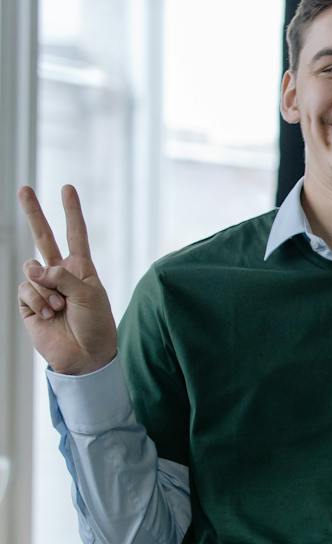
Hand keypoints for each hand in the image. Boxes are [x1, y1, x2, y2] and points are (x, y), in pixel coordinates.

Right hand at [16, 185, 117, 374]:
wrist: (85, 355)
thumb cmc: (95, 325)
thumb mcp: (88, 295)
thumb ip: (62, 276)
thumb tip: (33, 268)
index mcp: (81, 268)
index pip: (75, 234)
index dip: (71, 211)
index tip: (67, 188)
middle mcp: (60, 274)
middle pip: (43, 238)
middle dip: (34, 213)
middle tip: (24, 188)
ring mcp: (42, 287)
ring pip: (32, 270)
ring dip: (46, 290)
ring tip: (60, 308)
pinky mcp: (28, 302)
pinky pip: (25, 289)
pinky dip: (37, 301)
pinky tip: (48, 314)